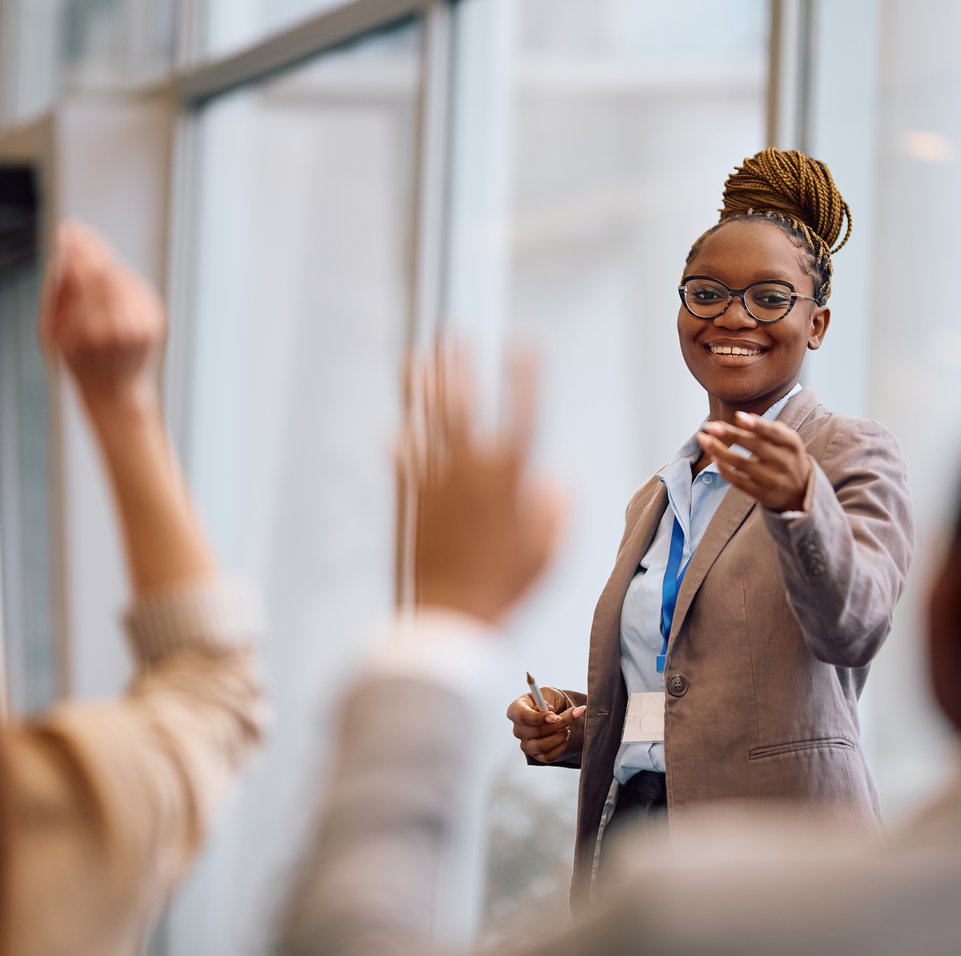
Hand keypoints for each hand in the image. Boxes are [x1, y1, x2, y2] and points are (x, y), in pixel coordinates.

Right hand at [39, 220, 165, 410]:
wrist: (117, 393)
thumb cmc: (79, 364)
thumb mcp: (53, 334)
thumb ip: (58, 294)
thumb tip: (63, 256)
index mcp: (92, 332)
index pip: (85, 276)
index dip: (76, 249)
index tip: (66, 232)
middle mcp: (121, 327)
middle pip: (107, 270)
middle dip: (90, 247)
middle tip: (77, 231)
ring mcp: (143, 325)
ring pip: (123, 275)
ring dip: (104, 258)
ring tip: (89, 251)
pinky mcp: (156, 321)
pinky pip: (137, 287)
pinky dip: (120, 276)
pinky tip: (107, 274)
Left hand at [399, 342, 565, 625]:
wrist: (450, 615)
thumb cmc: (507, 588)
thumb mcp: (547, 553)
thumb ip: (557, 509)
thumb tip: (560, 477)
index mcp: (510, 480)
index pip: (522, 415)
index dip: (524, 378)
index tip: (524, 345)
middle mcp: (470, 472)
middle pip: (463, 406)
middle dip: (460, 368)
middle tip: (454, 335)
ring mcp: (435, 483)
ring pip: (428, 424)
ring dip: (424, 389)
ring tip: (418, 358)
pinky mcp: (410, 501)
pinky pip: (404, 461)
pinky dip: (404, 443)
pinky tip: (400, 427)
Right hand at [507, 690, 585, 762]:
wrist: (551, 714)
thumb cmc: (546, 702)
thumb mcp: (548, 694)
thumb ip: (551, 701)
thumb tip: (561, 713)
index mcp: (515, 710)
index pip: (523, 716)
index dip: (539, 718)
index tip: (556, 717)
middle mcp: (518, 730)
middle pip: (536, 731)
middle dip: (558, 724)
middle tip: (572, 716)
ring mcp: (525, 745)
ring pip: (541, 746)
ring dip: (559, 737)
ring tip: (567, 728)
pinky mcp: (535, 755)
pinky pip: (548, 757)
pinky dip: (560, 748)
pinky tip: (564, 738)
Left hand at [696, 412, 812, 511]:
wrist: (800, 491)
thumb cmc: (786, 457)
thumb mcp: (786, 441)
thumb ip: (766, 428)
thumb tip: (742, 417)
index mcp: (792, 444)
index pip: (774, 433)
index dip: (757, 425)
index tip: (738, 417)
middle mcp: (785, 462)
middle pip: (754, 446)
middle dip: (730, 435)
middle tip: (709, 426)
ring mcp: (773, 480)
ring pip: (741, 464)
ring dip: (719, 451)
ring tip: (703, 439)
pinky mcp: (761, 494)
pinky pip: (738, 481)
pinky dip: (724, 469)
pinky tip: (714, 458)